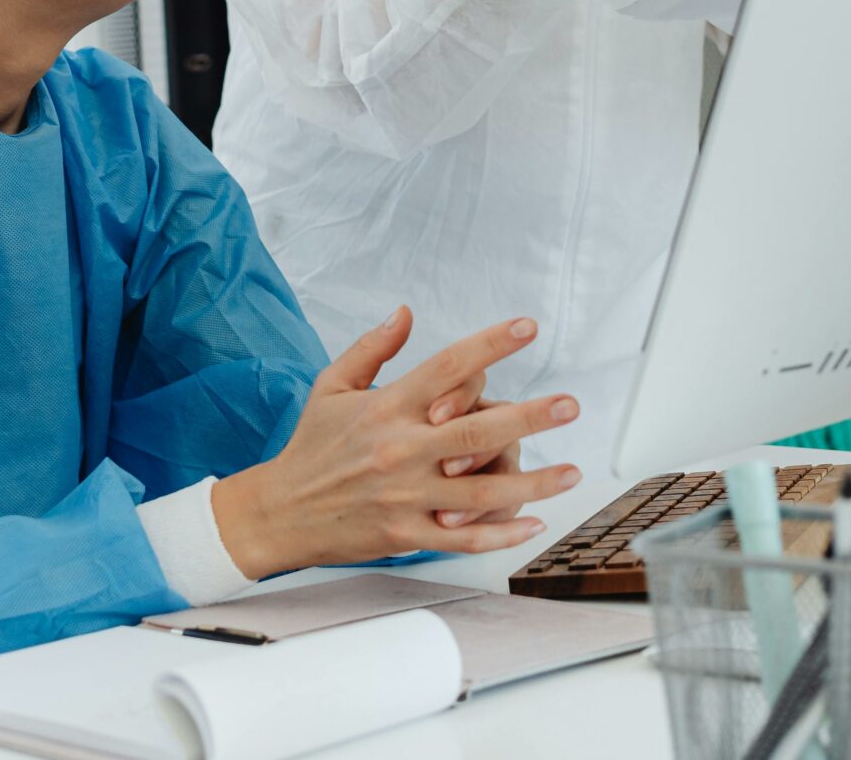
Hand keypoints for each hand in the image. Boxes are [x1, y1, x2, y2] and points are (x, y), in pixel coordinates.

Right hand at [212, 307, 582, 579]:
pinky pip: (462, 538)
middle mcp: (401, 450)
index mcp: (387, 407)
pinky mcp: (405, 534)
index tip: (526, 328)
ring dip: (532, 482)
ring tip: (572, 471)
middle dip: (529, 417)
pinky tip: (534, 524)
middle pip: (475, 432)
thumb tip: (406, 312)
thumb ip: (372, 348)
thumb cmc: (310, 446)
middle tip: (569, 405)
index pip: (447, 367)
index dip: (490, 345)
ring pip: (480, 491)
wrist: (278, 511)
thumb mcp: (331, 386)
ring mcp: (405, 496)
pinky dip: (500, 534)